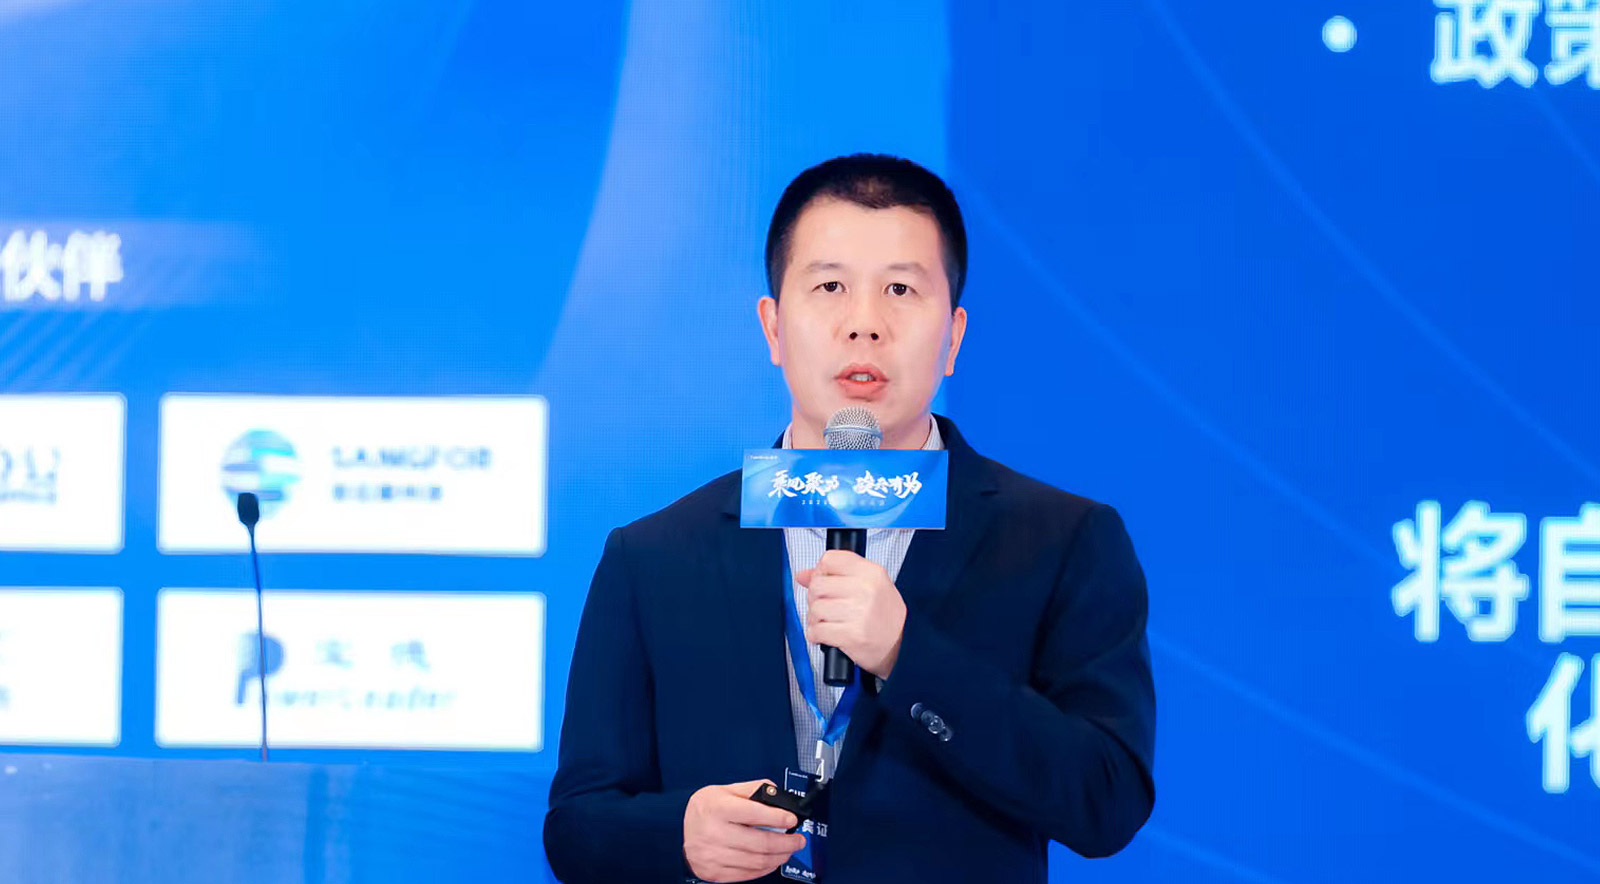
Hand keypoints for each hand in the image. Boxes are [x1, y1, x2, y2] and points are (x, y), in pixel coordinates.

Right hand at [683, 780, 806, 882]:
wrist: (676, 831)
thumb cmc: (704, 810)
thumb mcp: (723, 790)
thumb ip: (751, 790)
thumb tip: (777, 794)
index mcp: (716, 808)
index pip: (754, 813)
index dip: (778, 817)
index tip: (792, 819)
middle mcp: (714, 833)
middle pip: (760, 842)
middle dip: (786, 842)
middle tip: (798, 840)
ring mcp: (714, 856)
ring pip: (757, 861)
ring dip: (779, 857)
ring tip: (788, 850)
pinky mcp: (715, 872)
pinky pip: (747, 874)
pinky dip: (765, 868)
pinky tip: (772, 860)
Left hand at [797, 549, 906, 678]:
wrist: (902, 646)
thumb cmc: (885, 616)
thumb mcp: (870, 586)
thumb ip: (837, 575)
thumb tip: (803, 575)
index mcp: (871, 572)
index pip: (830, 559)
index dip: (821, 571)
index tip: (825, 581)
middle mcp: (866, 589)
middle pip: (817, 584)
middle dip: (815, 597)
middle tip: (825, 606)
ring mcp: (859, 612)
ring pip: (815, 608)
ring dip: (815, 618)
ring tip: (828, 622)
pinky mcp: (851, 635)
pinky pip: (817, 630)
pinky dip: (816, 635)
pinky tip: (826, 634)